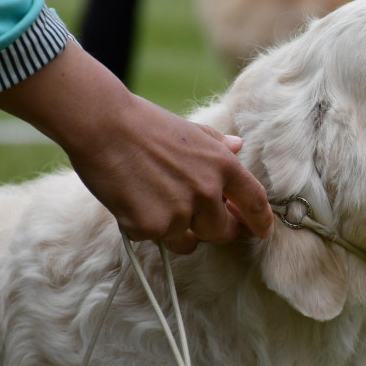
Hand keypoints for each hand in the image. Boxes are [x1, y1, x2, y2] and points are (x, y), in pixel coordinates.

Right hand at [0, 42, 272, 252]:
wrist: (102, 125)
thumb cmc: (146, 125)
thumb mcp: (192, 130)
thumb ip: (218, 145)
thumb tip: (238, 147)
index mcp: (223, 165)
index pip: (255, 203)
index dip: (261, 221)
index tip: (262, 232)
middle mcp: (207, 192)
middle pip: (223, 232)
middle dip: (214, 230)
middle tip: (199, 222)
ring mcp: (179, 212)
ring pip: (187, 240)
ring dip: (176, 230)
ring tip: (155, 200)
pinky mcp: (151, 227)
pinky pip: (155, 239)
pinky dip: (145, 228)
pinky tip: (132, 201)